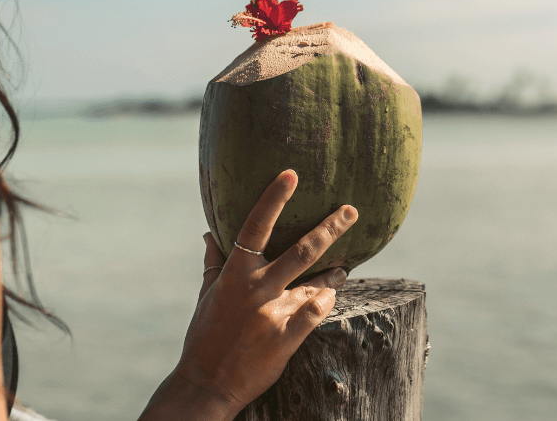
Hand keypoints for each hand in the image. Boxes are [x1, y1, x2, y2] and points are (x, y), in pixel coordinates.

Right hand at [140, 169, 357, 420]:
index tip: (291, 174)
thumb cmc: (205, 336)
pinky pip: (318, 310)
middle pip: (302, 249)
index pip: (254, 226)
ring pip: (317, 281)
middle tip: (351, 210)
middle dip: (330, 227)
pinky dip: (327, 300)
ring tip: (343, 268)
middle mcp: (256, 288)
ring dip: (335, 272)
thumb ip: (213, 263)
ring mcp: (274, 312)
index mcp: (234, 273)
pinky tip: (331, 296)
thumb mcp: (206, 296)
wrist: (207, 383)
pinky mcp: (287, 337)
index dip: (273, 198)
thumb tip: (209, 234)